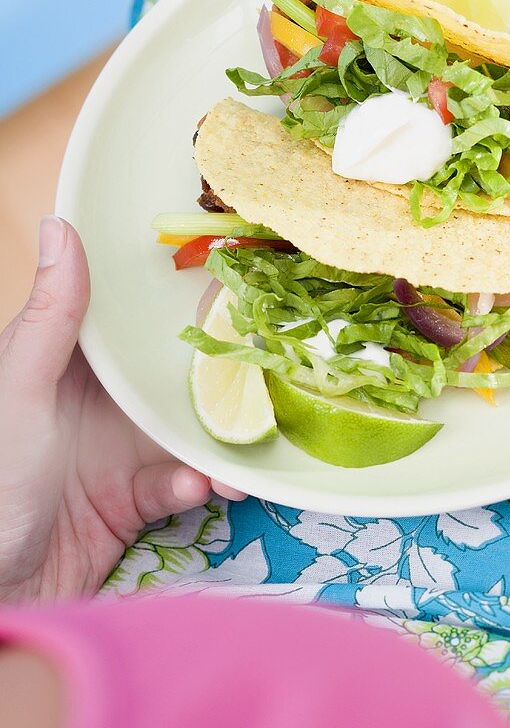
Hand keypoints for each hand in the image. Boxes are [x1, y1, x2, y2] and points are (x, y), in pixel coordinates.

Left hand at [0, 217, 244, 602]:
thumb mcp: (21, 390)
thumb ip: (50, 318)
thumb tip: (61, 225)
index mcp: (65, 364)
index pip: (125, 319)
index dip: (171, 299)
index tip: (229, 277)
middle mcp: (95, 403)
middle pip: (168, 375)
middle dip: (217, 373)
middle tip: (266, 366)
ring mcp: (114, 453)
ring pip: (186, 431)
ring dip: (219, 438)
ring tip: (247, 443)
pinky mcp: (130, 502)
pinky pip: (177, 483)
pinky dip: (195, 485)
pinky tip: (199, 488)